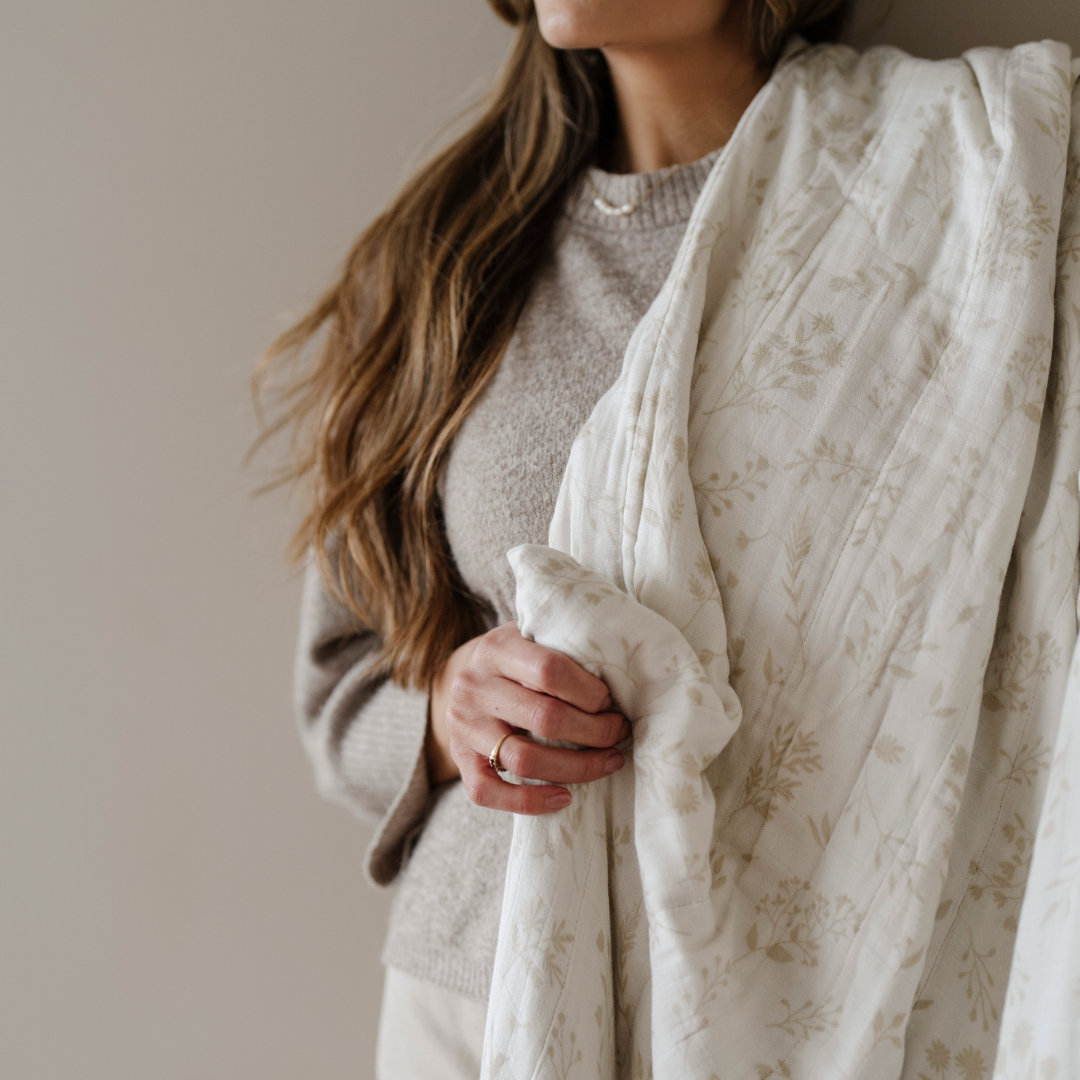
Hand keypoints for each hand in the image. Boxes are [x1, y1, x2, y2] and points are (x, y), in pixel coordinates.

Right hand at [426, 622, 628, 813]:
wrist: (468, 678)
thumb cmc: (518, 658)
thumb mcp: (534, 637)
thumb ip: (564, 649)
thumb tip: (619, 676)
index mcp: (497, 648)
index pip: (549, 671)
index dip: (589, 692)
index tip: (610, 701)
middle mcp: (473, 686)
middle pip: (544, 718)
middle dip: (594, 731)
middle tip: (619, 732)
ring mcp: (463, 726)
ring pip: (524, 759)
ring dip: (577, 767)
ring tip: (608, 761)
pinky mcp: (459, 760)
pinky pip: (488, 792)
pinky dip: (530, 801)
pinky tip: (565, 797)